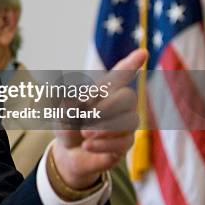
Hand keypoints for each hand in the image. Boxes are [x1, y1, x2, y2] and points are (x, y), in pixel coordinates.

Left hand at [52, 48, 147, 188]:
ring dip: (106, 127)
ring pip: (130, 121)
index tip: (143, 53)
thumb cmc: (67, 125)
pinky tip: (88, 145)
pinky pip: (124, 142)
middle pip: (128, 97)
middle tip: (87, 117)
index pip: (120, 75)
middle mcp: (118, 105)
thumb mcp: (60, 115)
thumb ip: (66, 107)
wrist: (68, 152)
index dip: (131, 64)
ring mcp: (125, 124)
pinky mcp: (125, 143)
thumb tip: (73, 103)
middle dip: (109, 106)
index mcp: (103, 91)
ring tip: (85, 133)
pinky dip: (104, 143)